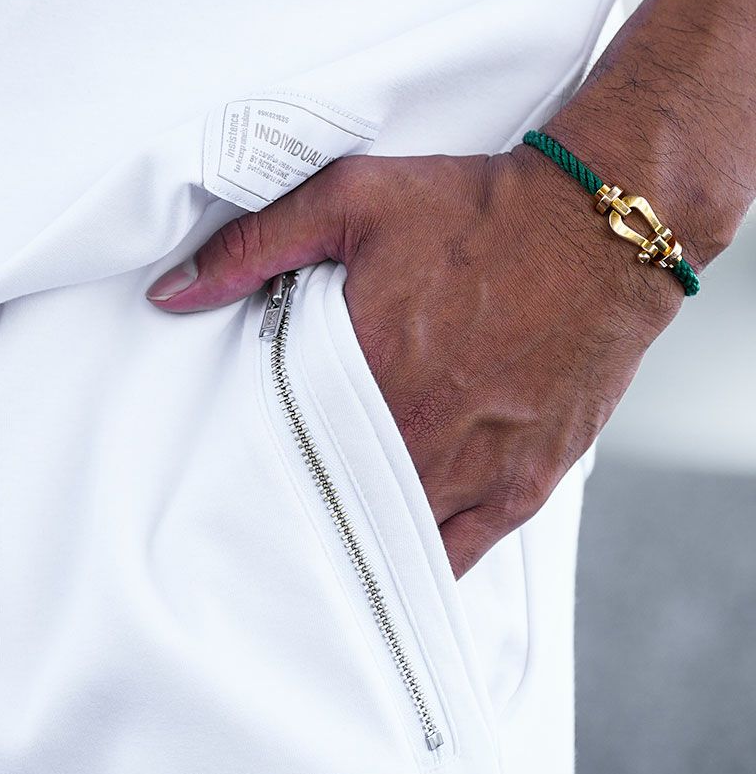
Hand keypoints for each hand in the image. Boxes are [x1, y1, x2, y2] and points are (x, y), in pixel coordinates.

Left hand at [145, 147, 681, 576]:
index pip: (281, 454)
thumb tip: (171, 294)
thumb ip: (255, 247)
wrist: (601, 229)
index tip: (222, 494)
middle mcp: (414, 435)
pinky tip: (387, 574)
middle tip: (258, 539)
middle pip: (333, 507)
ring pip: (389, 541)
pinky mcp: (522, 488)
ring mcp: (472, 471)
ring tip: (316, 562)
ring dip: (354, 548)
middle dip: (297, 520)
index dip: (250, 479)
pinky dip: (420, 568)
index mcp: (363, 374)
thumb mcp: (354, 199)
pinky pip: (457, 556)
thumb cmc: (479, 211)